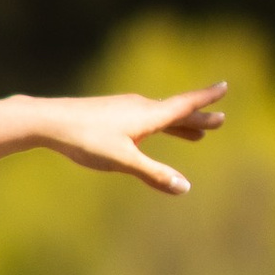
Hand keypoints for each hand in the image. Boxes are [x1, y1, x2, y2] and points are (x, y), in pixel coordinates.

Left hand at [27, 83, 226, 192]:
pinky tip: (151, 132)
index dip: (207, 98)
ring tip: (195, 133)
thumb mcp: (123, 161)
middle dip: (199, 118)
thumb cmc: (87, 140)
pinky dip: (159, 125)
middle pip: (176, 112)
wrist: (49, 120)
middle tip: (220, 121)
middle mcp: (140, 106)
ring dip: (180, 123)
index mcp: (149, 114)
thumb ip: (154, 174)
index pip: (185, 105)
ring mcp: (125, 108)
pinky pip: (144, 118)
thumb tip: (185, 187)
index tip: (225, 87)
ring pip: (160, 116)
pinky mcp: (110, 113)